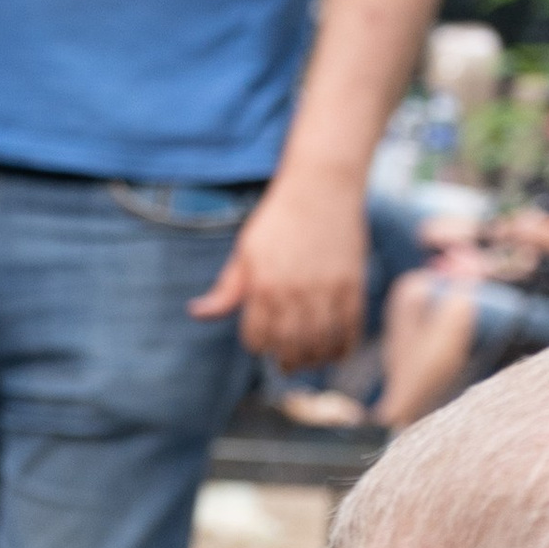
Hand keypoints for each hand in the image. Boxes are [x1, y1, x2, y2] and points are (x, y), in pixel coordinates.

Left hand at [191, 166, 366, 365]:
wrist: (322, 183)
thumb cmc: (278, 218)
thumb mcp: (245, 251)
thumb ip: (226, 289)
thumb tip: (196, 313)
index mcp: (263, 284)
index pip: (257, 337)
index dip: (258, 344)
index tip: (262, 341)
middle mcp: (294, 291)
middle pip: (289, 347)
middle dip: (286, 361)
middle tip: (287, 364)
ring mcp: (325, 289)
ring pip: (320, 344)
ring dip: (314, 360)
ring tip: (309, 361)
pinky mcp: (352, 285)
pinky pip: (349, 330)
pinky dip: (343, 348)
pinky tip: (336, 350)